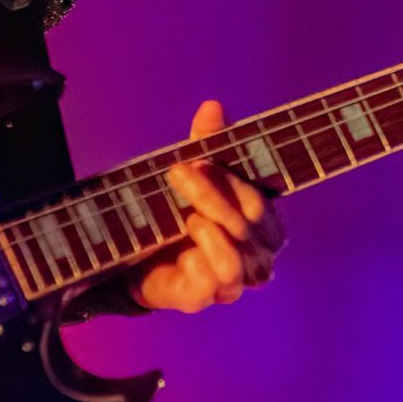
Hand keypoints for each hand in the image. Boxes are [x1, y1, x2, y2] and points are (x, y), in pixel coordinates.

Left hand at [125, 100, 286, 312]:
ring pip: (237, 256)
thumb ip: (207, 142)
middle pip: (249, 220)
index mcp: (266, 224)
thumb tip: (212, 105)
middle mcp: (260, 255)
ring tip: (185, 216)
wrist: (136, 259)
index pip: (260, 200)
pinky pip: (217, 278)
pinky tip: (185, 244)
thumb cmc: (176, 214)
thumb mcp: (193, 173)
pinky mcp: (209, 296)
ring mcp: (238, 280)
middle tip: (177, 172)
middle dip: (211, 193)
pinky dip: (201, 256)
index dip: (230, 178)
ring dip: (208, 226)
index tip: (196, 156)